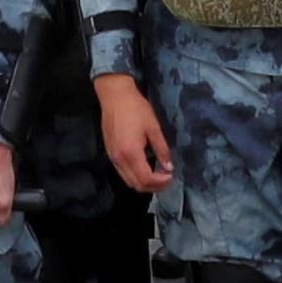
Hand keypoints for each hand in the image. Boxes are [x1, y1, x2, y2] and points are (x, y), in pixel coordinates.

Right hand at [94, 68, 171, 194]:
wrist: (114, 95)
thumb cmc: (136, 108)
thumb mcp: (153, 127)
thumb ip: (162, 149)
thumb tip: (169, 167)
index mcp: (131, 153)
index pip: (146, 179)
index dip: (160, 182)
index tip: (171, 175)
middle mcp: (119, 160)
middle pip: (136, 185)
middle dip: (153, 186)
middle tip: (167, 178)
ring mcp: (112, 158)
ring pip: (128, 181)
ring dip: (144, 183)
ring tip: (158, 176)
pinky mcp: (110, 153)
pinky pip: (122, 173)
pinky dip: (135, 176)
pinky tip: (145, 167)